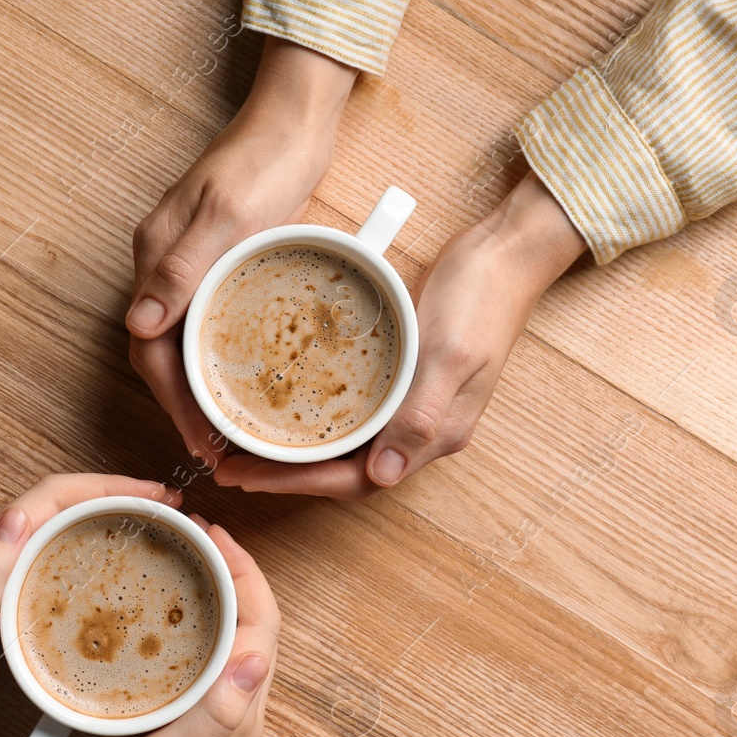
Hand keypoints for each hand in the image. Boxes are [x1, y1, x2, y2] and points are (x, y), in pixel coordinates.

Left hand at [0, 474, 181, 736]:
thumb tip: (18, 515)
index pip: (50, 496)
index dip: (107, 487)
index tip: (156, 496)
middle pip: (57, 501)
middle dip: (115, 494)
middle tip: (169, 510)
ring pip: (54, 523)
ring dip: (104, 516)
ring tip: (152, 528)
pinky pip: (48, 552)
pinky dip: (87, 545)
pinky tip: (111, 566)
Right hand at [58, 520, 279, 736]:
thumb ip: (213, 714)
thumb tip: (257, 655)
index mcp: (242, 710)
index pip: (262, 621)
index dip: (243, 570)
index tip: (209, 532)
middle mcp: (241, 706)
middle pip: (253, 619)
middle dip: (231, 568)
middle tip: (191, 531)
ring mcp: (221, 713)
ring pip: (233, 634)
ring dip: (215, 589)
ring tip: (178, 556)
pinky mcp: (198, 719)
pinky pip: (209, 653)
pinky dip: (194, 618)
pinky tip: (161, 612)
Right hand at [129, 37, 356, 465]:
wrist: (293, 118)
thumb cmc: (265, 160)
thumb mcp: (228, 215)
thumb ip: (182, 269)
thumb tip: (139, 326)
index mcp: (157, 257)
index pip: (150, 348)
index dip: (173, 401)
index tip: (202, 440)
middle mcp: (164, 265)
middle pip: (160, 353)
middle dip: (183, 406)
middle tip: (217, 450)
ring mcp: (188, 265)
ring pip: (181, 343)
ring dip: (199, 389)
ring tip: (229, 429)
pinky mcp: (216, 263)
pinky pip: (205, 324)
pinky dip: (218, 360)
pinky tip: (243, 380)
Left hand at [217, 171, 588, 497]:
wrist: (508, 252)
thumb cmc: (482, 298)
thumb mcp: (450, 355)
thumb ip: (419, 417)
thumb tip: (383, 475)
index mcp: (434, 435)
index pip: (356, 480)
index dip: (297, 484)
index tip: (246, 476)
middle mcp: (419, 429)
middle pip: (343, 470)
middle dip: (285, 473)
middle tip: (228, 462)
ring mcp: (411, 405)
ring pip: (344, 444)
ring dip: (295, 449)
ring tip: (243, 440)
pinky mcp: (402, 379)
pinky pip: (350, 411)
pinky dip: (312, 415)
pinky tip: (280, 401)